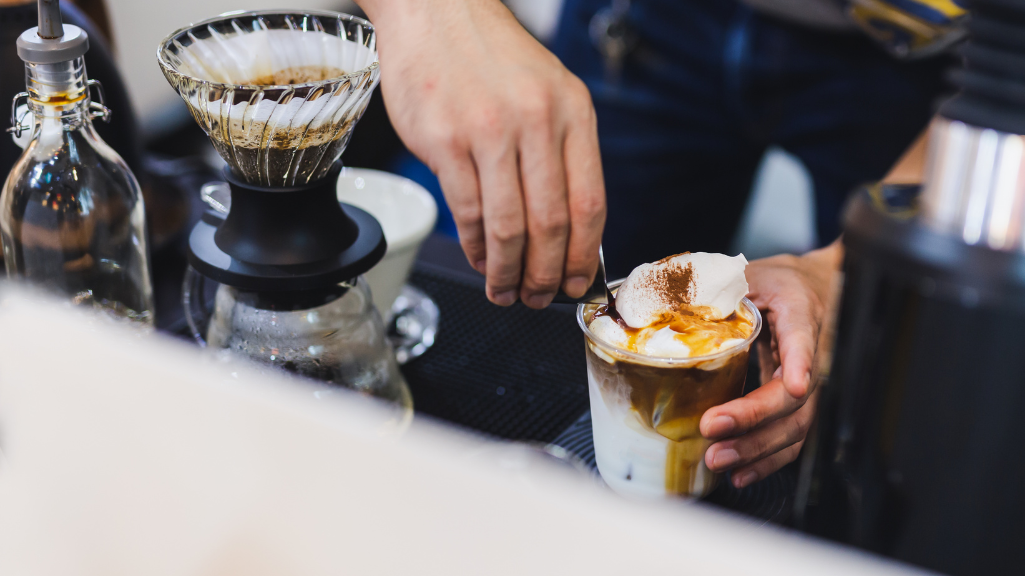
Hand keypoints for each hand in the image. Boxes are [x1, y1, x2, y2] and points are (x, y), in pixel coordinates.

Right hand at [357, 0, 605, 307]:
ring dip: (507, 271)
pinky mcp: (446, 141)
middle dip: (546, 274)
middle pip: (551, 223)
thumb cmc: (492, 59)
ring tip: (504, 291)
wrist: (437, 11)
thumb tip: (566, 230)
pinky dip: (475, 247)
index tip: (578, 283)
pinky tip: (479, 258)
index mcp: (573, 112)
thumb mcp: (547, 92)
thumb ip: (560, 152)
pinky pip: (469, 212)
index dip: (586, 255)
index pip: (590, 202)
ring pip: (508, 226)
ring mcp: (489, 131)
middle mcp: (536, 121)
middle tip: (538, 297)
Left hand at [700, 241, 843, 487]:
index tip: (795, 385)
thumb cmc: (780, 281)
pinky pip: (791, 437)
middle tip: (713, 427)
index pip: (805, 338)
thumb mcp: (748, 273)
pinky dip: (767, 459)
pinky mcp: (801, 404)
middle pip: (796, 396)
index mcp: (800, 311)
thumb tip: (659, 304)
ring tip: (720, 459)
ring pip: (797, 425)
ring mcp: (811, 382)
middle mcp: (814, 352)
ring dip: (758, 448)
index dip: (801, 362)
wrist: (817, 289)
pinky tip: (741, 472)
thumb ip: (712, 288)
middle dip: (756, 419)